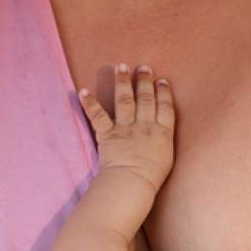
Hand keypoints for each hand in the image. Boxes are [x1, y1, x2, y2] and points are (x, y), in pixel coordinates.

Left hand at [79, 64, 174, 192]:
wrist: (132, 183)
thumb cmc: (151, 177)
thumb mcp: (167, 158)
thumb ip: (163, 141)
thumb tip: (160, 132)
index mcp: (163, 133)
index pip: (165, 108)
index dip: (164, 93)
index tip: (162, 81)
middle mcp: (145, 126)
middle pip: (146, 99)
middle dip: (145, 81)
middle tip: (143, 67)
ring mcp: (126, 128)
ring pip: (126, 100)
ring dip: (123, 82)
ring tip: (121, 67)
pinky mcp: (108, 134)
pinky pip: (98, 116)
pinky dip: (89, 103)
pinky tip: (83, 91)